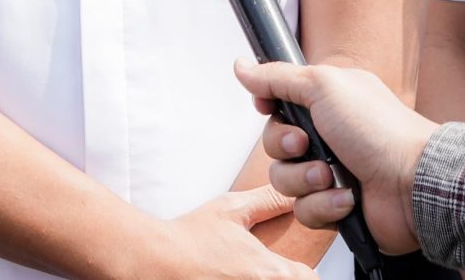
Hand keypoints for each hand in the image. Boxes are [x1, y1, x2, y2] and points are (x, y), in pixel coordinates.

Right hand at [123, 185, 318, 279]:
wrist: (154, 262)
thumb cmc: (189, 238)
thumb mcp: (231, 209)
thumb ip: (267, 201)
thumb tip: (292, 194)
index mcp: (271, 273)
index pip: (311, 279)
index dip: (301, 271)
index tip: (288, 264)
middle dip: (285, 277)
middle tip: (259, 267)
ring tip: (243, 272)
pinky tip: (230, 277)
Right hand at [235, 59, 432, 256]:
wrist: (413, 184)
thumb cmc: (380, 131)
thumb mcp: (323, 86)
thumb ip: (277, 77)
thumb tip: (242, 67)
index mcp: (326, 102)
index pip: (278, 103)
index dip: (268, 108)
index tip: (268, 107)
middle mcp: (327, 135)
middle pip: (274, 144)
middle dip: (286, 148)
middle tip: (307, 144)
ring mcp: (331, 172)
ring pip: (285, 181)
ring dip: (306, 180)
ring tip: (333, 176)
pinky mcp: (335, 205)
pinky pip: (305, 210)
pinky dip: (324, 204)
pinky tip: (347, 197)